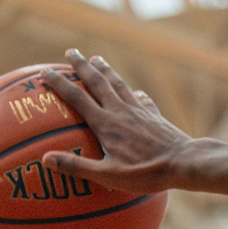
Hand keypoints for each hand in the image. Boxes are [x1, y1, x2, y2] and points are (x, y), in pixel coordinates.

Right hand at [42, 50, 193, 193]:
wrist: (182, 163)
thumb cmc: (145, 174)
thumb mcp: (108, 176)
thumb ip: (77, 167)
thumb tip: (46, 159)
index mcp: (105, 124)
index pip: (76, 98)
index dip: (59, 84)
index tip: (44, 73)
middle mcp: (120, 110)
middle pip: (97, 81)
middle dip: (81, 66)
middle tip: (70, 52)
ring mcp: (138, 110)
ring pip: (118, 84)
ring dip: (105, 70)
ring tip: (97, 59)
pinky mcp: (153, 115)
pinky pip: (140, 99)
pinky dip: (133, 93)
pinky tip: (134, 92)